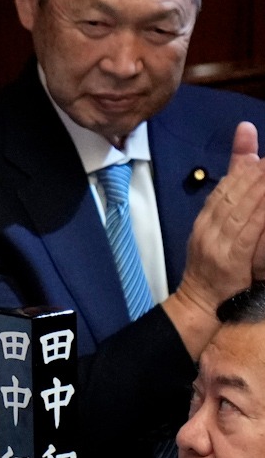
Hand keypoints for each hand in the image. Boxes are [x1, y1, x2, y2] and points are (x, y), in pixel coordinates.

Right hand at [166, 122, 264, 353]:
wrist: (199, 301)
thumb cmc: (212, 269)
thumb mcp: (215, 236)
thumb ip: (227, 211)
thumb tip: (239, 188)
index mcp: (204, 221)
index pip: (222, 190)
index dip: (241, 171)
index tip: (260, 156)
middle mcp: (207, 228)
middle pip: (230, 195)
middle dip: (251, 175)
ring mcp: (216, 243)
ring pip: (238, 210)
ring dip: (256, 189)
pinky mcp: (229, 259)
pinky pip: (246, 232)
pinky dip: (258, 214)